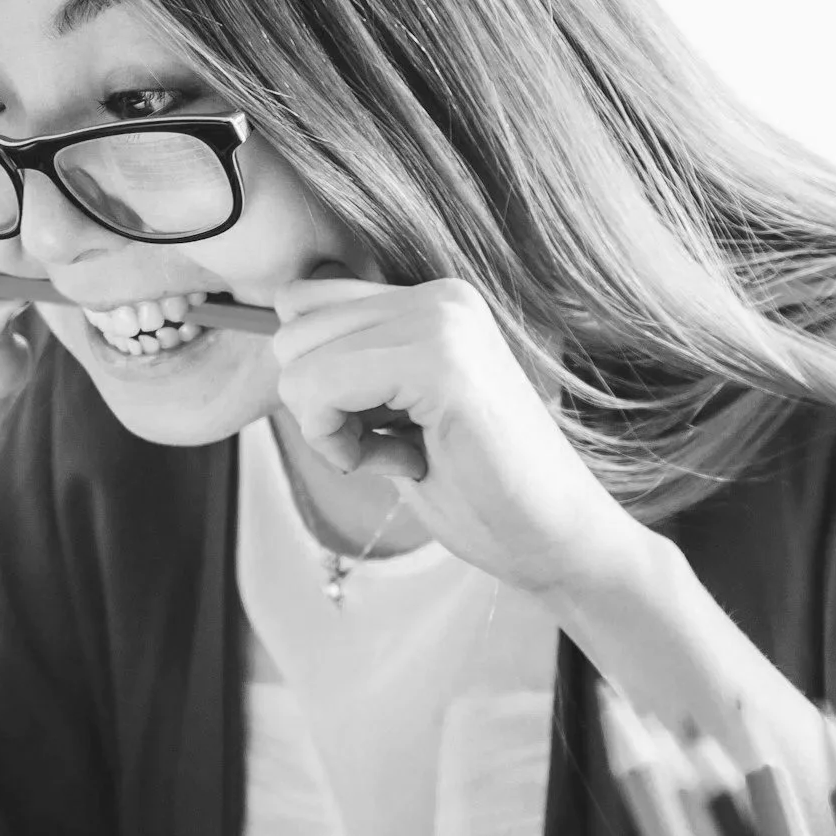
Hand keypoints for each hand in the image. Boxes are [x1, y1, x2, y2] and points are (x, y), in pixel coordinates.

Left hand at [271, 272, 638, 595]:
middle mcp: (439, 296)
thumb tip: (280, 345)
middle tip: (387, 447)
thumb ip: (354, 369)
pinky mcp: (441, 361)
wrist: (556, 539)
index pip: (304, 303)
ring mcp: (443, 320)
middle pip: (291, 330)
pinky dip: (340, 445)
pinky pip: (322, 388)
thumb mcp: (398, 414)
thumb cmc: (478, 491)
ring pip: (298, 361)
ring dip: (330, 429)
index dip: (315, 380)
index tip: (375, 427)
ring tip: (402, 455)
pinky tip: (404, 464)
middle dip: (317, 406)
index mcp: (433, 300)